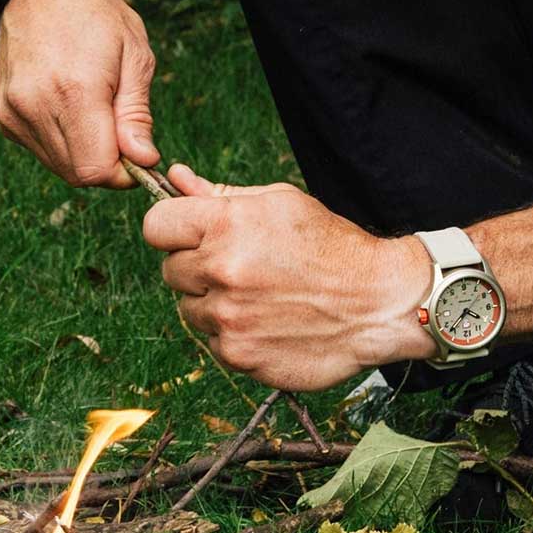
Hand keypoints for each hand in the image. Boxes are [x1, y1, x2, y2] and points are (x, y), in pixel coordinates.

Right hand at [0, 0, 159, 187]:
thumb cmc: (97, 14)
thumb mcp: (135, 56)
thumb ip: (137, 114)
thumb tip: (144, 160)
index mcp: (73, 92)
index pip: (96, 170)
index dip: (124, 172)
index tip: (140, 152)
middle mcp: (34, 107)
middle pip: (77, 173)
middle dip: (108, 162)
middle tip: (124, 129)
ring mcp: (12, 112)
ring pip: (58, 165)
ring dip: (85, 152)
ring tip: (98, 109)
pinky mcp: (3, 114)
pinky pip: (40, 148)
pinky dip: (63, 141)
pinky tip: (73, 106)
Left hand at [142, 164, 433, 390]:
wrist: (377, 303)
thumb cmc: (330, 245)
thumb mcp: (280, 203)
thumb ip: (219, 194)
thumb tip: (174, 178)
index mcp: (226, 225)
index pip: (155, 225)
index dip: (173, 228)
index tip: (190, 234)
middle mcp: (220, 271)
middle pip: (170, 269)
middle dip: (197, 266)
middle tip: (241, 265)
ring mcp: (227, 318)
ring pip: (190, 308)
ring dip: (214, 302)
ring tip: (260, 294)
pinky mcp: (237, 355)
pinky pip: (212, 341)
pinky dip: (233, 332)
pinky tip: (268, 320)